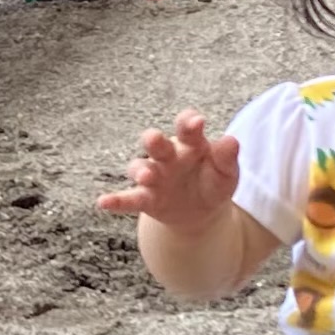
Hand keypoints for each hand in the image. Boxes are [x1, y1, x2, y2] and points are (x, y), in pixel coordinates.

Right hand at [97, 110, 239, 231]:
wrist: (203, 213)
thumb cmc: (214, 183)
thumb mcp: (226, 173)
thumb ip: (227, 158)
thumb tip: (231, 141)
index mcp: (191, 143)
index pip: (186, 126)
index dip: (188, 122)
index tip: (196, 122)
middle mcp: (168, 155)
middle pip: (156, 143)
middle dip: (153, 141)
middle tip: (154, 139)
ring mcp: (154, 176)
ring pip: (140, 168)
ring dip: (140, 171)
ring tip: (145, 177)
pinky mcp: (146, 198)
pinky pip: (128, 198)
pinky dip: (116, 200)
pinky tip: (103, 202)